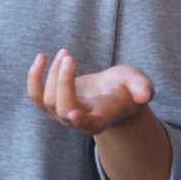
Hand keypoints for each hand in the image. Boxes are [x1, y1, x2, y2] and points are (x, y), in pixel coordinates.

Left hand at [27, 49, 153, 134]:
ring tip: (66, 53)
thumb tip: (145, 94)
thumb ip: (142, 87)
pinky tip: (41, 58)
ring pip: (47, 100)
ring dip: (52, 73)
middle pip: (63, 107)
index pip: (90, 126)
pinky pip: (35, 94)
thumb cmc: (126, 87)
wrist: (111, 93)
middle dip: (63, 80)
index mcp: (102, 119)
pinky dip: (34, 76)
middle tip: (69, 56)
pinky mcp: (51, 103)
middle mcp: (79, 121)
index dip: (82, 121)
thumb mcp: (138, 83)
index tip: (74, 114)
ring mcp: (62, 115)